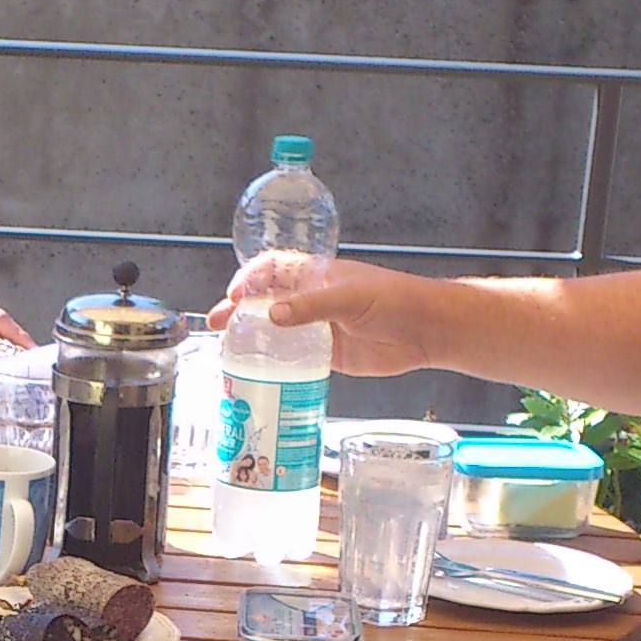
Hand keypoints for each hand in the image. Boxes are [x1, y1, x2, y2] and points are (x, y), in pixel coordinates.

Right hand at [208, 252, 434, 377]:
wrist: (425, 329)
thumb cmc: (395, 299)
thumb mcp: (351, 297)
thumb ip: (312, 307)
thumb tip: (273, 315)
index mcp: (316, 275)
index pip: (272, 269)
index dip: (249, 278)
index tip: (233, 295)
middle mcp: (312, 300)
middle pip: (265, 301)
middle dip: (237, 310)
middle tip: (215, 323)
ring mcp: (317, 327)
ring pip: (275, 331)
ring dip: (251, 338)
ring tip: (227, 349)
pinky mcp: (327, 355)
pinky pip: (293, 358)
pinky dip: (274, 363)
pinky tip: (259, 371)